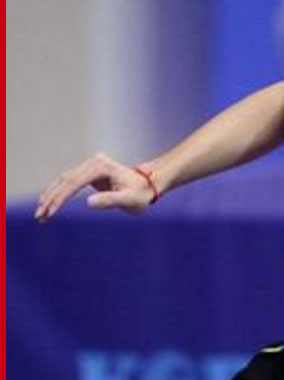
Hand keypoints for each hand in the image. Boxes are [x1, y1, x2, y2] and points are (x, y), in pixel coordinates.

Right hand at [34, 152, 155, 221]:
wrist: (149, 185)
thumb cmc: (140, 194)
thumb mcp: (129, 200)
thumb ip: (110, 200)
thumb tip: (88, 202)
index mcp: (101, 167)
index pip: (73, 183)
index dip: (59, 198)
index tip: (49, 213)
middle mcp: (94, 163)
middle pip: (65, 180)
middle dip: (51, 198)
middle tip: (39, 216)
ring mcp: (91, 166)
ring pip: (64, 180)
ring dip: (51, 196)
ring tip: (41, 215)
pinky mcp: (90, 172)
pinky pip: (70, 182)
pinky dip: (59, 194)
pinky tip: (50, 205)